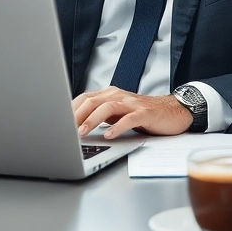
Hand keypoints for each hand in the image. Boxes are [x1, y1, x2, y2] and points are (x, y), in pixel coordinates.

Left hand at [72, 87, 192, 138]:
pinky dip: (117, 127)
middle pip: (92, 101)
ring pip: (108, 107)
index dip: (70, 110)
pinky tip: (109, 135)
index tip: (58, 122)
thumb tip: (77, 127)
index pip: (84, 98)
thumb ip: (101, 116)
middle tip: (65, 129)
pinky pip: (128, 119)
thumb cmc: (143, 115)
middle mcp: (119, 96)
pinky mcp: (145, 114)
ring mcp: (132, 104)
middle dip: (76, 115)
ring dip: (92, 120)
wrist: (173, 111)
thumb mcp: (118, 114)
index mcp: (110, 95)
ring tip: (83, 132)